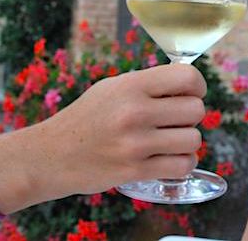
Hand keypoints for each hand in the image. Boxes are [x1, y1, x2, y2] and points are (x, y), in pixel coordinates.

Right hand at [0, 64, 204, 229]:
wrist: (50, 155)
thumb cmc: (87, 118)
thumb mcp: (114, 88)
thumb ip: (150, 84)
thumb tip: (191, 83)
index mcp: (131, 85)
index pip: (188, 77)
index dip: (197, 86)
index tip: (191, 93)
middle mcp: (134, 112)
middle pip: (196, 110)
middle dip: (191, 116)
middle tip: (174, 121)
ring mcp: (135, 144)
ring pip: (194, 139)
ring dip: (187, 142)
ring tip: (169, 141)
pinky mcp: (135, 171)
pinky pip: (182, 166)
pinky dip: (182, 163)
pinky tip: (168, 159)